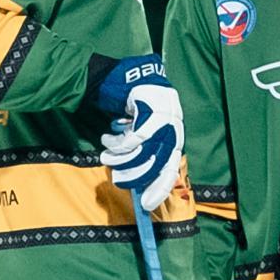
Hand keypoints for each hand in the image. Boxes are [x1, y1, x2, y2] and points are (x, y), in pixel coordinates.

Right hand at [92, 54, 184, 205]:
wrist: (128, 74)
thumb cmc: (133, 108)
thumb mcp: (141, 132)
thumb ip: (143, 154)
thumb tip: (137, 184)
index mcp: (174, 136)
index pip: (171, 167)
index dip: (159, 187)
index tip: (146, 205)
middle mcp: (174, 127)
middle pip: (157, 162)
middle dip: (134, 175)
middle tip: (117, 180)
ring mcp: (165, 116)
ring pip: (143, 151)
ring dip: (120, 158)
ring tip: (106, 157)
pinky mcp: (152, 107)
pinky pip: (134, 137)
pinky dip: (117, 142)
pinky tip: (107, 137)